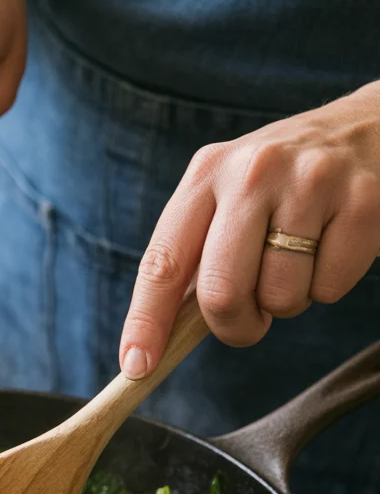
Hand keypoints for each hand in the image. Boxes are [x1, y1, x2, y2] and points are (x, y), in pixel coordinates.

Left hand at [119, 82, 379, 377]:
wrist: (373, 126)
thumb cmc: (287, 181)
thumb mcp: (232, 194)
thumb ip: (198, 252)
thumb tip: (161, 337)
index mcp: (206, 174)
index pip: (163, 261)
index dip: (146, 321)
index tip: (136, 366)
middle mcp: (252, 172)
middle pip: (221, 292)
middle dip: (235, 325)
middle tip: (251, 320)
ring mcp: (310, 183)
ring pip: (281, 298)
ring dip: (288, 302)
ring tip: (299, 260)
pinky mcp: (362, 202)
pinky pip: (330, 289)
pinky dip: (329, 285)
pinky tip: (333, 245)